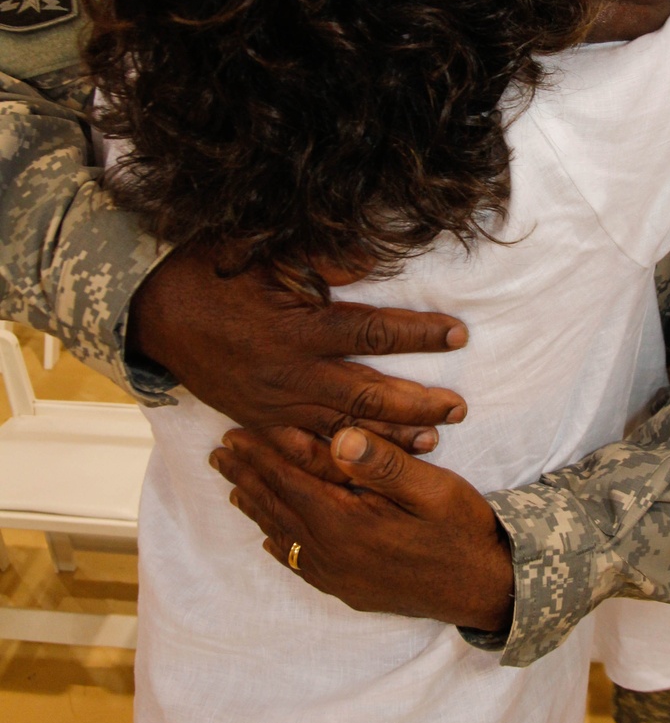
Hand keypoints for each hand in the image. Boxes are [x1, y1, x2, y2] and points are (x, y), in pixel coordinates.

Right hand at [129, 248, 468, 449]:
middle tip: (460, 406)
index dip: (420, 334)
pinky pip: (304, 452)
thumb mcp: (263, 250)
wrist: (156, 314)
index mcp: (297, 327)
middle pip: (368, 395)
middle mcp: (290, 373)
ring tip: (434, 441)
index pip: (373, 333)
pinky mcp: (260, 422)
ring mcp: (274, 405)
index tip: (459, 334)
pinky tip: (369, 471)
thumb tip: (376, 256)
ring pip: (343, 430)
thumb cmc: (212, 273)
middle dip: (419, 403)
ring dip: (391, 438)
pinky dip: (339, 464)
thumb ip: (322, 257)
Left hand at [210, 425, 514, 632]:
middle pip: (279, 508)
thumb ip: (385, 463)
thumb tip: (340, 437)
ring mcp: (340, 577)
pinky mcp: (350, 590)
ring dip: (258, 507)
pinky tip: (270, 538)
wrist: (488, 589)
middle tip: (220, 452)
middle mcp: (334, 555)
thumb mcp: (434, 489)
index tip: (235, 431)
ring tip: (234, 486)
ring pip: (284, 537)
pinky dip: (281, 545)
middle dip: (249, 476)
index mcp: (348, 524)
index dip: (262, 454)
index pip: (292, 481)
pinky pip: (302, 566)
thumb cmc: (464, 530)